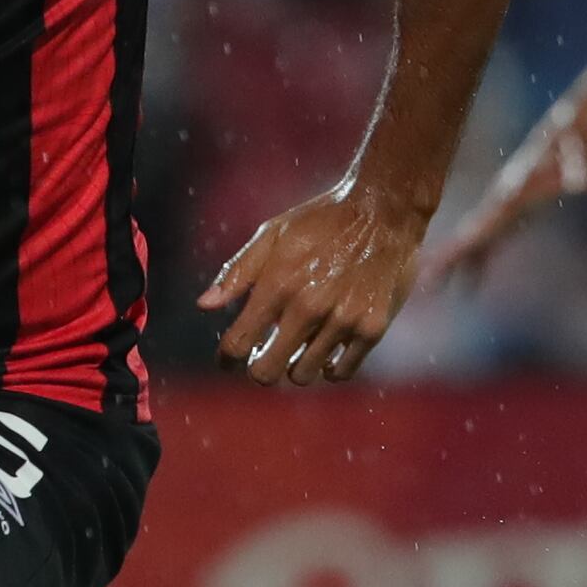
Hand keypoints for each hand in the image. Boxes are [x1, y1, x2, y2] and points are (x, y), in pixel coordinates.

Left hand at [202, 176, 432, 386]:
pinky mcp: (372, 328)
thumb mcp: (272, 235)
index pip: (238, 344)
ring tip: (297, 348)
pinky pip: (342, 372)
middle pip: (267, 372)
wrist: (383, 211)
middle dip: (257, 370)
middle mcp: (308, 308)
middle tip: (262, 358)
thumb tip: (204, 305)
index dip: (227, 359)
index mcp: (277, 284)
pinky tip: (325, 354)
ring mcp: (342, 320)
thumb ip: (237, 272)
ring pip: (303, 375)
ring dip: (294, 367)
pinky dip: (329, 369)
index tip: (228, 361)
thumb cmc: (321, 221)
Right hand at [427, 111, 586, 286]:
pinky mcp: (518, 208)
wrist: (571, 128)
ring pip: (477, 240)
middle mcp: (502, 198)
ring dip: (459, 263)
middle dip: (446, 259)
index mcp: (511, 192)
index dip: (460, 246)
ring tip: (436, 288)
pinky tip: (474, 279)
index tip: (436, 261)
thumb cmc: (574, 142)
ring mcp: (507, 204)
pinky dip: (481, 258)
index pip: (480, 226)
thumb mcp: (580, 153)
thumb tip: (585, 182)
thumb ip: (580, 167)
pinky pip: (494, 240)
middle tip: (424, 283)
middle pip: (469, 235)